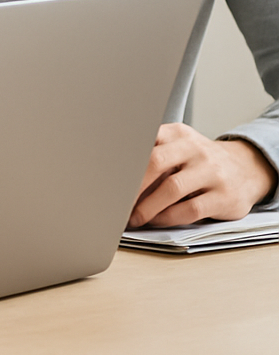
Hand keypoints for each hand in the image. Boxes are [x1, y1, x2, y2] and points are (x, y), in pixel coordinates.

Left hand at [128, 122, 278, 227]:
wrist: (248, 168)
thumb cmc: (199, 160)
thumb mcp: (177, 145)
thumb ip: (151, 153)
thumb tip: (114, 175)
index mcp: (177, 133)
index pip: (144, 140)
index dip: (122, 159)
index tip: (105, 176)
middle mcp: (195, 149)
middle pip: (154, 162)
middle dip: (130, 185)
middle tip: (114, 201)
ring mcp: (212, 172)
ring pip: (171, 189)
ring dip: (147, 206)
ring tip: (132, 217)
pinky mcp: (224, 197)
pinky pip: (190, 209)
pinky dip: (168, 217)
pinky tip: (156, 221)